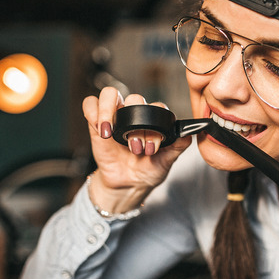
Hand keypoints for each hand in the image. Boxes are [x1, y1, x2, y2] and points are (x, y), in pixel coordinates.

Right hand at [83, 87, 191, 212]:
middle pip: (135, 98)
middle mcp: (135, 114)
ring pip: (110, 94)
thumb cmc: (148, 170)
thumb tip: (188, 134)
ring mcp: (115, 116)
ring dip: (110, 111)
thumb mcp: (167, 161)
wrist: (128, 184)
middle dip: (135, 123)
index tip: (153, 147)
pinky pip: (90, 104)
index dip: (156, 124)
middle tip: (136, 147)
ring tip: (110, 133)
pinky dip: (94, 112)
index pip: (157, 107)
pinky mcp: (96, 122)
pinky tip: (101, 131)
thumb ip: (178, 146)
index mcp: (154, 119)